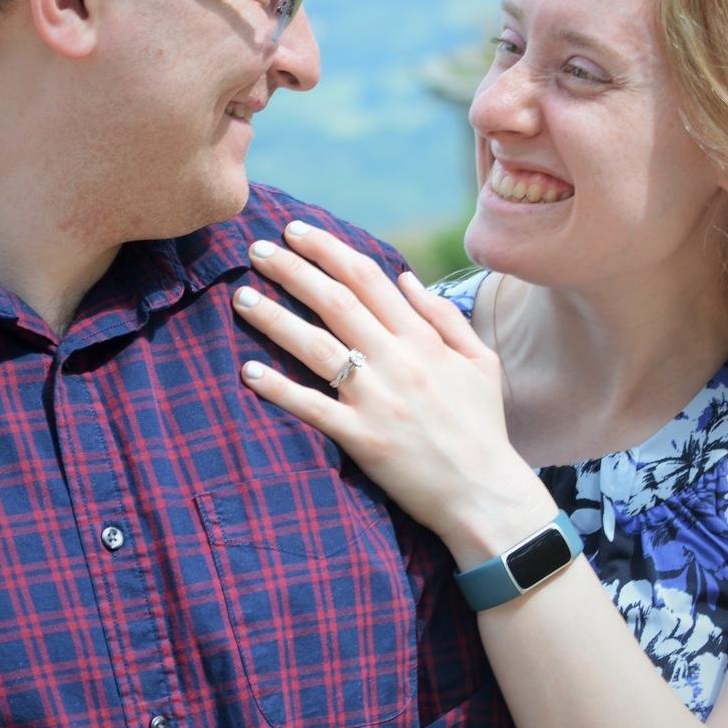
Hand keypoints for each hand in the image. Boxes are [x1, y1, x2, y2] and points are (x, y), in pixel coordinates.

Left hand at [233, 221, 554, 565]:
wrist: (486, 494)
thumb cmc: (483, 427)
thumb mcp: (481, 362)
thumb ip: (444, 317)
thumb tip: (406, 279)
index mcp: (424, 340)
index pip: (368, 279)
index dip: (328, 250)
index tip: (296, 233)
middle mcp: (399, 361)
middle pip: (336, 302)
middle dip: (292, 270)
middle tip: (255, 250)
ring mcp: (379, 400)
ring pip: (317, 347)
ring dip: (275, 319)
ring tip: (241, 298)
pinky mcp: (364, 440)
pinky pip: (314, 409)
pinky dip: (279, 389)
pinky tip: (248, 372)